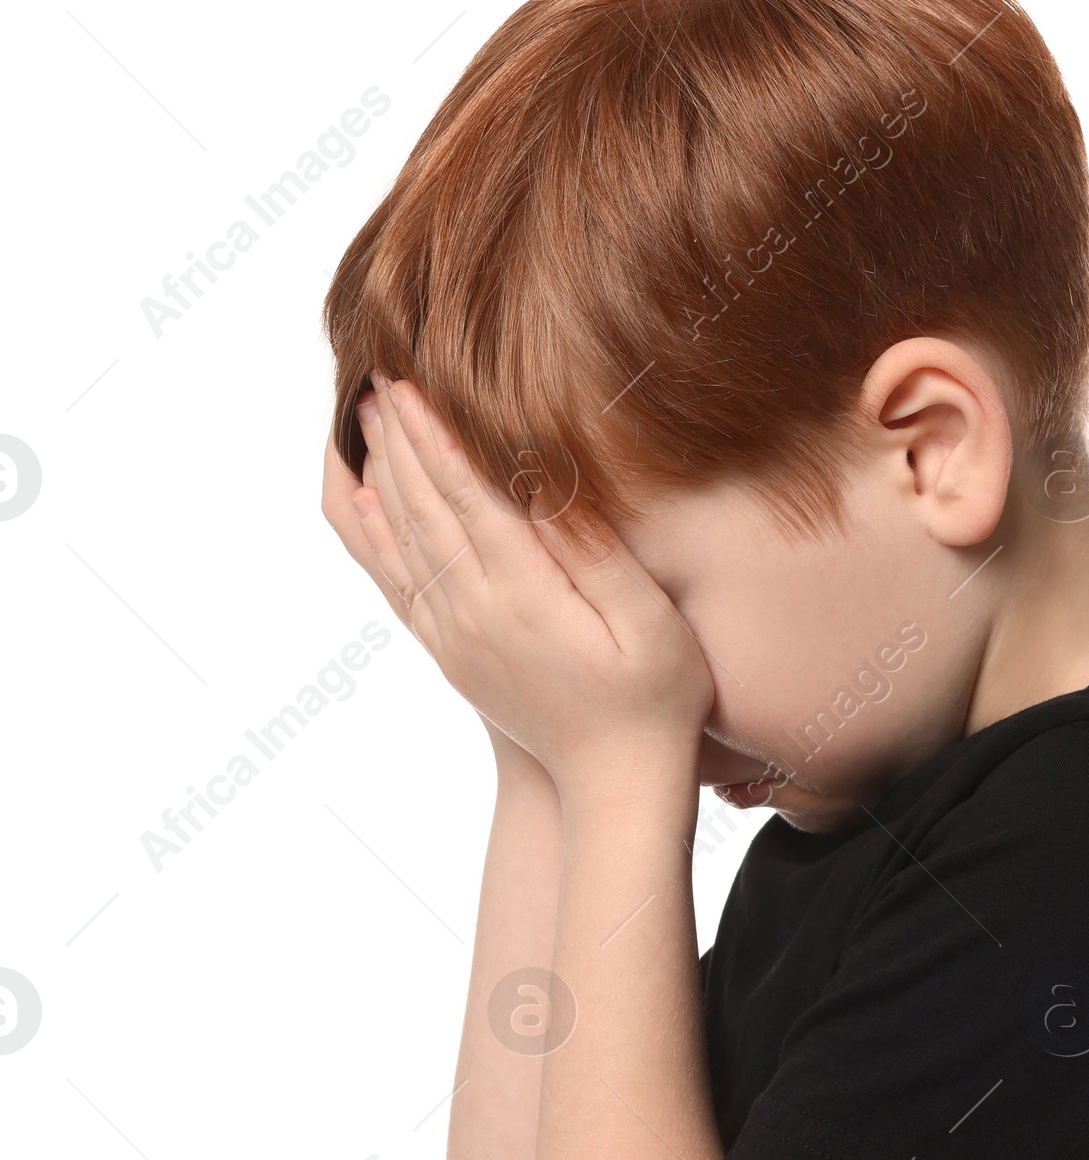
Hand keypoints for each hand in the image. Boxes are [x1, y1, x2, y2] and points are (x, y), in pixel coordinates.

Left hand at [340, 375, 713, 797]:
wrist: (614, 786)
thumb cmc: (655, 699)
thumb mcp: (648, 620)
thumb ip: (594, 548)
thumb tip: (544, 480)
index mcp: (520, 596)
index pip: (463, 494)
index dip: (433, 432)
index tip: (408, 378)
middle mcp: (472, 614)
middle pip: (420, 507)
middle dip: (398, 437)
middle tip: (376, 373)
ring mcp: (453, 637)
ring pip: (398, 540)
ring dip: (378, 473)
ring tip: (362, 416)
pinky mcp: (449, 653)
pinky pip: (395, 582)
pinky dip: (371, 535)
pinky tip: (363, 502)